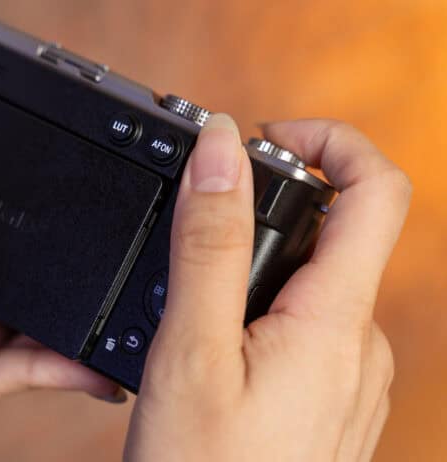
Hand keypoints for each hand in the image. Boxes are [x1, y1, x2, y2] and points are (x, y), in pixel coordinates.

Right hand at [125, 116, 410, 460]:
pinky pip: (311, 328)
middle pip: (340, 233)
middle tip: (205, 224)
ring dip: (262, 265)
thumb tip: (222, 153)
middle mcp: (362, 345)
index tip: (267, 138)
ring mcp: (351, 377)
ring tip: (198, 301)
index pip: (376, 190)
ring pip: (318, 284)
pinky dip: (266, 309)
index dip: (329, 139)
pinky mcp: (332, 400)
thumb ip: (210, 244)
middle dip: (273, 209)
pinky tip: (218, 347)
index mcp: (335, 322)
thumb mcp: (191, 348)